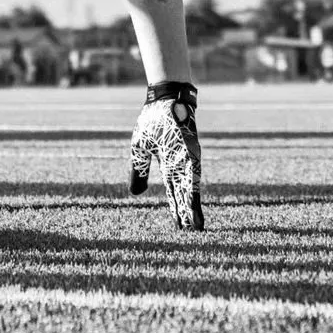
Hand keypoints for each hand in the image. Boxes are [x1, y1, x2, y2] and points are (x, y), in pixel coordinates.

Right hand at [129, 83, 203, 230]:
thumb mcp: (139, 149)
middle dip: (188, 213)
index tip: (181, 227)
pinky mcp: (191, 150)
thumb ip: (138, 171)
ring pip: (190, 187)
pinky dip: (192, 187)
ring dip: (192, 206)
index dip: (177, 208)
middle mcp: (181, 164)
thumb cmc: (153, 121)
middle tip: (194, 234)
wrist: (164, 98)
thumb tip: (135, 194)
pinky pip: (192, 173)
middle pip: (184, 193)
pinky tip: (193, 202)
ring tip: (197, 226)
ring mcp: (187, 157)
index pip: (174, 191)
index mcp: (169, 164)